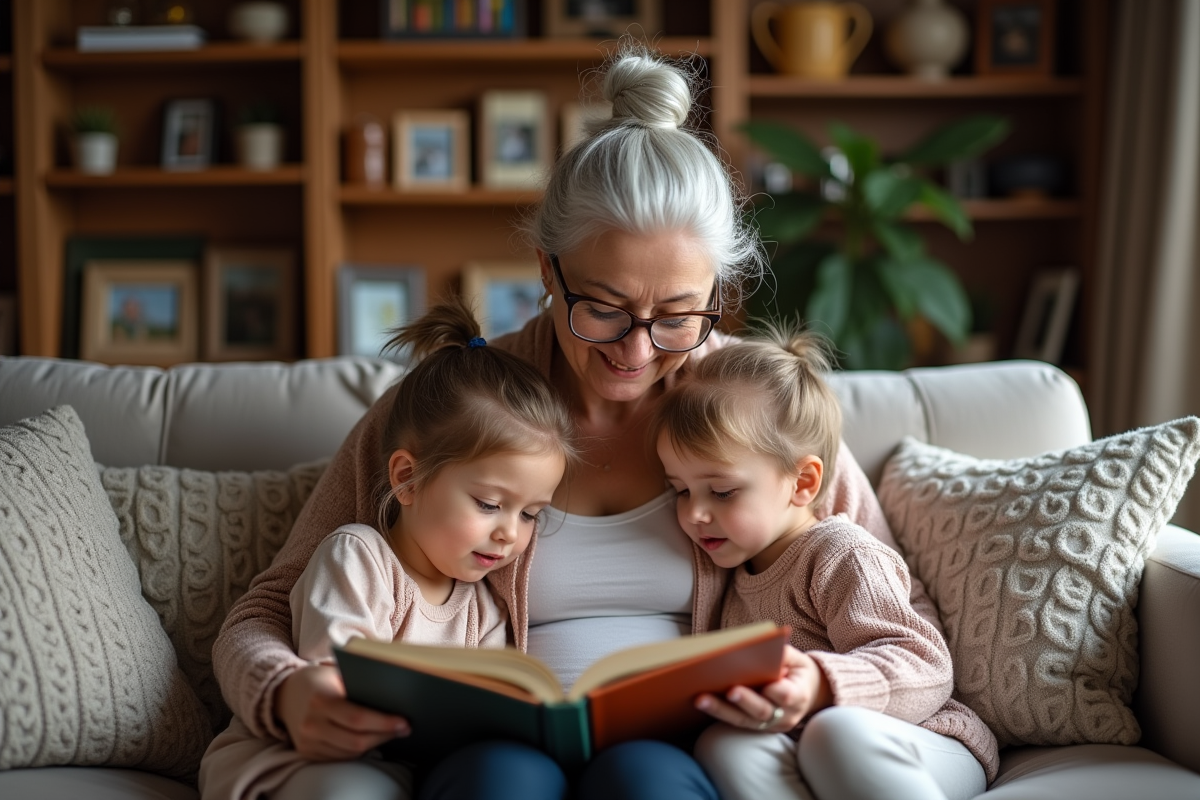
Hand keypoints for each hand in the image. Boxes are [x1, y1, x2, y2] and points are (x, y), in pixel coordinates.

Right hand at [274, 664, 409, 760]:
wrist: (285, 693)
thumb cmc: (319, 680)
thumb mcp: (336, 674)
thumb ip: (358, 685)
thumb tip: (394, 695)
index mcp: (321, 700)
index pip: (358, 718)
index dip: (384, 723)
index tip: (404, 722)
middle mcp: (312, 723)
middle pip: (356, 740)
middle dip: (384, 736)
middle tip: (404, 729)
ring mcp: (307, 741)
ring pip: (350, 752)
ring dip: (374, 744)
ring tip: (390, 733)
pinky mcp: (307, 752)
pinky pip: (339, 757)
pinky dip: (358, 750)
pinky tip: (370, 739)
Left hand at [695, 645, 831, 732]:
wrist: (807, 694)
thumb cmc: (798, 671)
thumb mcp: (798, 659)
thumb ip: (784, 654)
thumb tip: (766, 645)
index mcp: (799, 696)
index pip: (787, 696)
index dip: (775, 691)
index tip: (765, 685)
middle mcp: (785, 715)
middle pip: (762, 711)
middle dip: (744, 701)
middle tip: (728, 691)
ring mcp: (771, 725)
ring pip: (744, 720)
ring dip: (721, 710)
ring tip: (701, 700)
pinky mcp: (757, 728)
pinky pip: (737, 722)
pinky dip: (720, 712)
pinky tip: (703, 702)